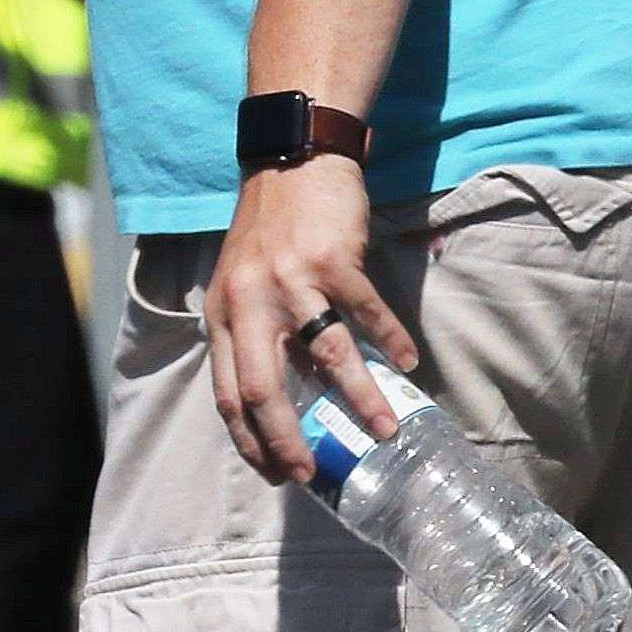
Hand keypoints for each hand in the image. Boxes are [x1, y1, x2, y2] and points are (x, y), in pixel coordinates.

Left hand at [203, 153, 417, 483]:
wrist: (293, 159)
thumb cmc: (270, 229)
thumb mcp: (244, 284)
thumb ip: (255, 335)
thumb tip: (287, 399)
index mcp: (223, 314)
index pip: (228, 394)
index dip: (250, 440)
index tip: (274, 472)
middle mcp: (251, 302)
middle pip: (264, 388)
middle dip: (287, 439)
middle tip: (312, 472)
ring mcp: (294, 280)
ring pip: (328, 357)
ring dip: (359, 401)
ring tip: (385, 431)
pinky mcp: (336, 260)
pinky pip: (367, 314)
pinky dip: (391, 342)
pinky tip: (408, 363)